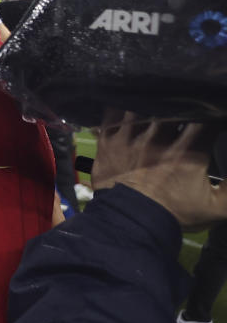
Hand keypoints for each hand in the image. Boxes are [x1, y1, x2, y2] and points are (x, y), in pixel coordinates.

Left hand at [91, 110, 226, 229]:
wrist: (128, 226)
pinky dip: (120, 104)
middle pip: (172, 107)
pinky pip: (112, 113)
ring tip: (157, 96)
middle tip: (184, 104)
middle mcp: (158, 139)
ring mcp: (130, 138)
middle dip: (180, 104)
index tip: (212, 110)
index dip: (211, 111)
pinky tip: (127, 98)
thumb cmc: (173, 215)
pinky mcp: (108, 142)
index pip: (206, 119)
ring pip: (142, 105)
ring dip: (150, 101)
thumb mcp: (215, 206)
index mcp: (188, 152)